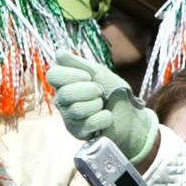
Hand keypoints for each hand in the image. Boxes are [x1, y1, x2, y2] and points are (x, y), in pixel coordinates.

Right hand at [47, 49, 157, 163]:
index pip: (53, 75)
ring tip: (103, 104)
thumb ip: (80, 64)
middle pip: (64, 93)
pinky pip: (88, 124)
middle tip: (100, 91)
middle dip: (89, 90)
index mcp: (65, 83)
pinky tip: (106, 117)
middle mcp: (62, 100)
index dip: (71, 74)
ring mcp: (69, 117)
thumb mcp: (100, 73)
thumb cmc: (115, 92)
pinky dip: (103, 118)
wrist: (132, 115)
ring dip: (97, 104)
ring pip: (77, 109)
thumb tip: (59, 53)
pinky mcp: (78, 133)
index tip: (88, 76)